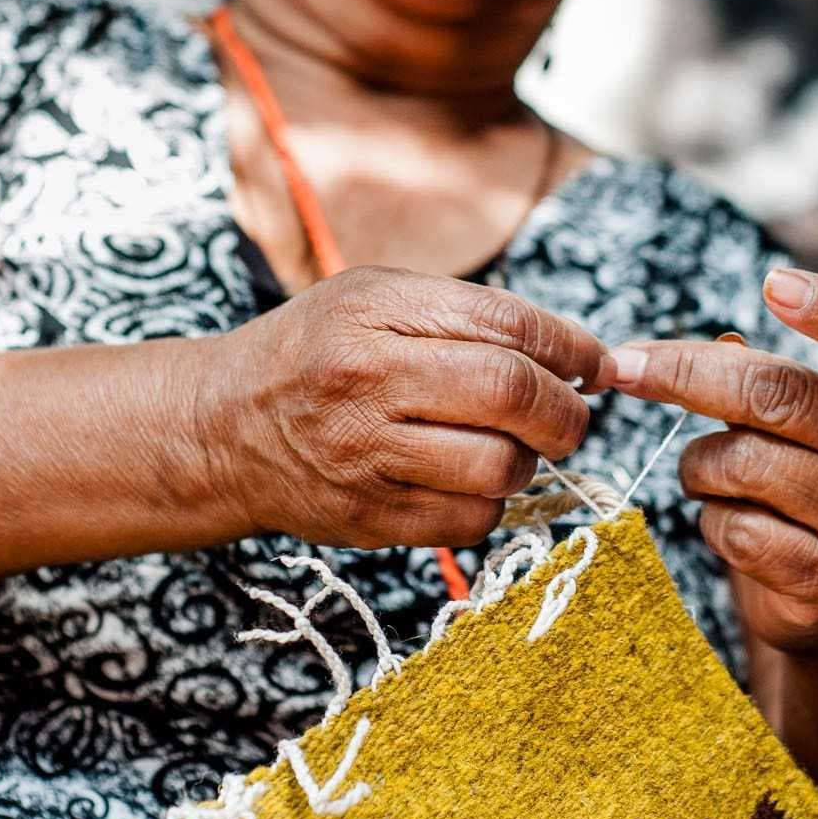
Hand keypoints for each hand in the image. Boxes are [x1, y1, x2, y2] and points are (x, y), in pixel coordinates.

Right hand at [209, 266, 612, 550]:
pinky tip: (470, 480)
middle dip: (565, 411)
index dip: (571, 347)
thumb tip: (577, 355)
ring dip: (529, 462)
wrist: (223, 427)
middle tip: (568, 416)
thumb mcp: (375, 298)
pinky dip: (492, 503)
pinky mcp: (370, 518)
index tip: (593, 363)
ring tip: (511, 448)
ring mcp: (366, 456)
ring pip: (501, 467)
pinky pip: (471, 520)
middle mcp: (369, 380)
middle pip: (513, 395)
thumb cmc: (316, 351)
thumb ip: (469, 313)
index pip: (508, 325)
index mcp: (377, 312)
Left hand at [610, 270, 817, 655]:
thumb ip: (765, 381)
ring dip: (697, 465)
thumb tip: (712, 344)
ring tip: (709, 475)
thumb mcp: (807, 427)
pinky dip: (710, 519)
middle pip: (778, 395)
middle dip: (684, 374)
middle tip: (624, 367)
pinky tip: (728, 522)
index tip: (773, 282)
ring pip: (741, 463)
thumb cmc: (813, 487)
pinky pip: (735, 529)